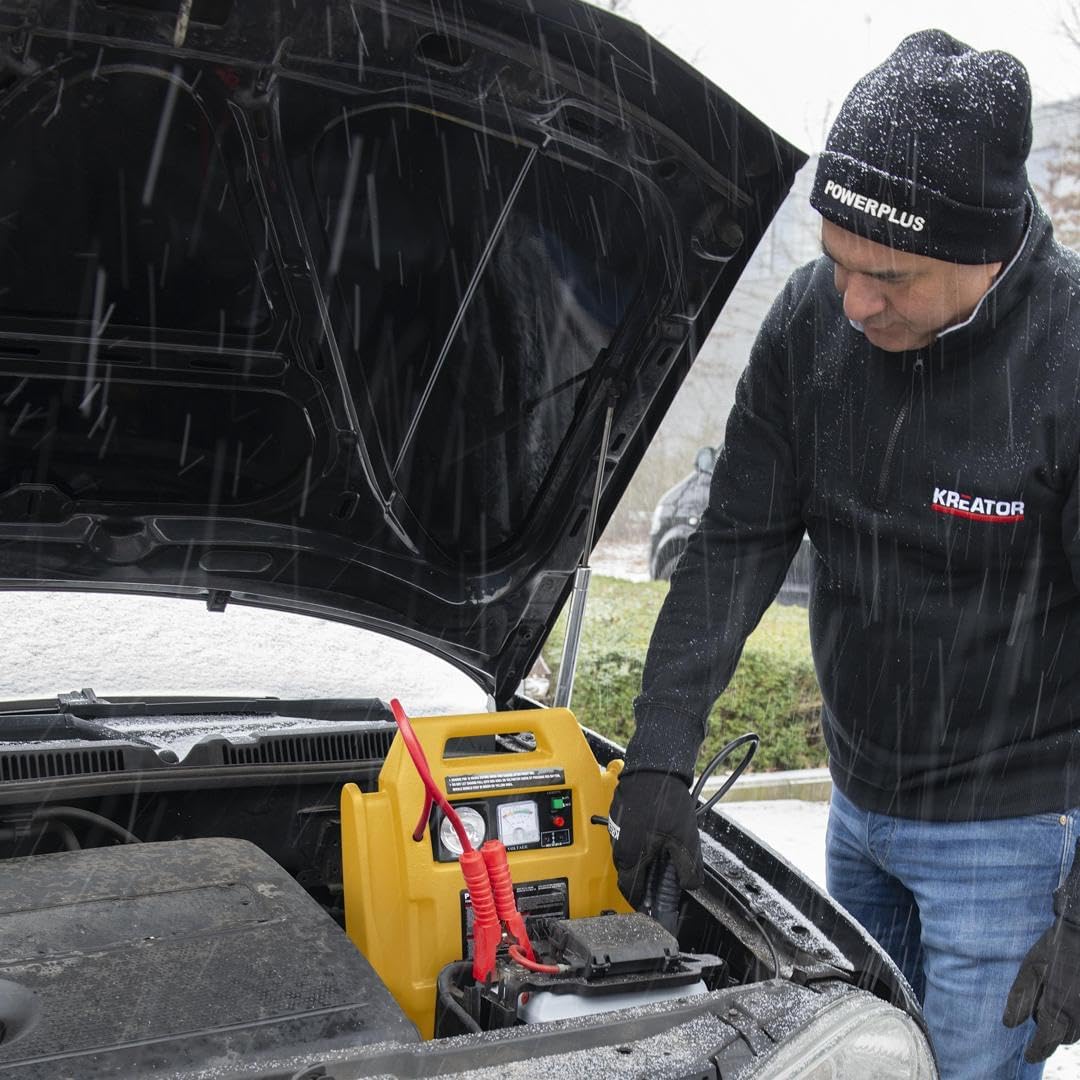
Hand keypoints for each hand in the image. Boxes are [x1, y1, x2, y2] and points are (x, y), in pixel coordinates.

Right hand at [608, 770, 702, 907]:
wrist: (654, 767)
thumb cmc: (666, 801)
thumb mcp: (685, 841)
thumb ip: (688, 870)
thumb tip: (689, 887)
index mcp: (629, 856)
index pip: (630, 892)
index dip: (645, 902)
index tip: (657, 905)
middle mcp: (617, 845)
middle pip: (631, 874)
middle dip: (649, 878)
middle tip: (669, 873)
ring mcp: (616, 829)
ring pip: (631, 855)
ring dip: (647, 858)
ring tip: (667, 847)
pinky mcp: (619, 816)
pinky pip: (629, 838)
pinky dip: (643, 842)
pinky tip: (659, 832)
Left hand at [1003, 904, 1079, 1061]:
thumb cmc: (1053, 949)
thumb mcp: (1030, 969)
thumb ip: (1019, 997)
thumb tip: (1008, 1024)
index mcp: (1059, 1006)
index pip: (1047, 1039)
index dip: (1037, 1050)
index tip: (1029, 1057)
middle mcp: (1079, 1014)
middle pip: (1064, 1038)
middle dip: (1049, 1034)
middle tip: (1037, 1012)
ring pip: (1076, 1032)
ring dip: (1063, 1027)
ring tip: (1050, 1001)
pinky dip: (1073, 1018)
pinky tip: (1062, 996)